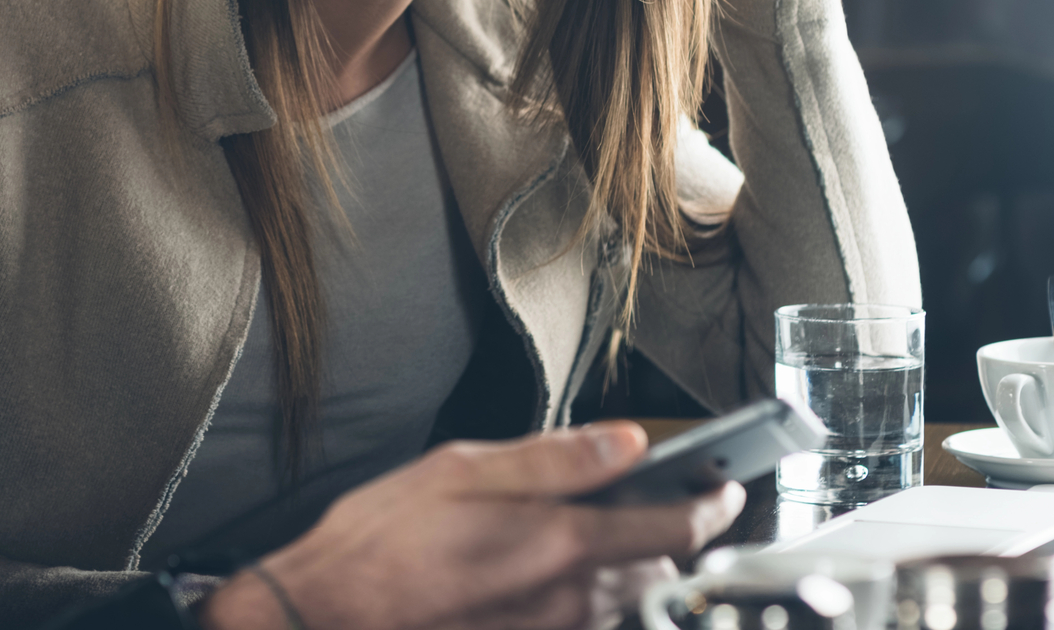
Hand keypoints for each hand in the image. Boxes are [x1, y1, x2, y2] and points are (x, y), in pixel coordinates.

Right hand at [197, 422, 743, 629]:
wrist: (328, 619)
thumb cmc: (380, 542)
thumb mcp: (461, 469)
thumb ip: (554, 458)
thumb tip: (629, 442)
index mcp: (561, 541)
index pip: (676, 527)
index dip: (713, 505)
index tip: (726, 486)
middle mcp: (571, 599)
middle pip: (662, 571)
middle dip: (676, 538)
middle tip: (670, 504)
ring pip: (630, 603)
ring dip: (637, 569)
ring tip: (619, 537)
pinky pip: (590, 628)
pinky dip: (598, 601)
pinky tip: (566, 578)